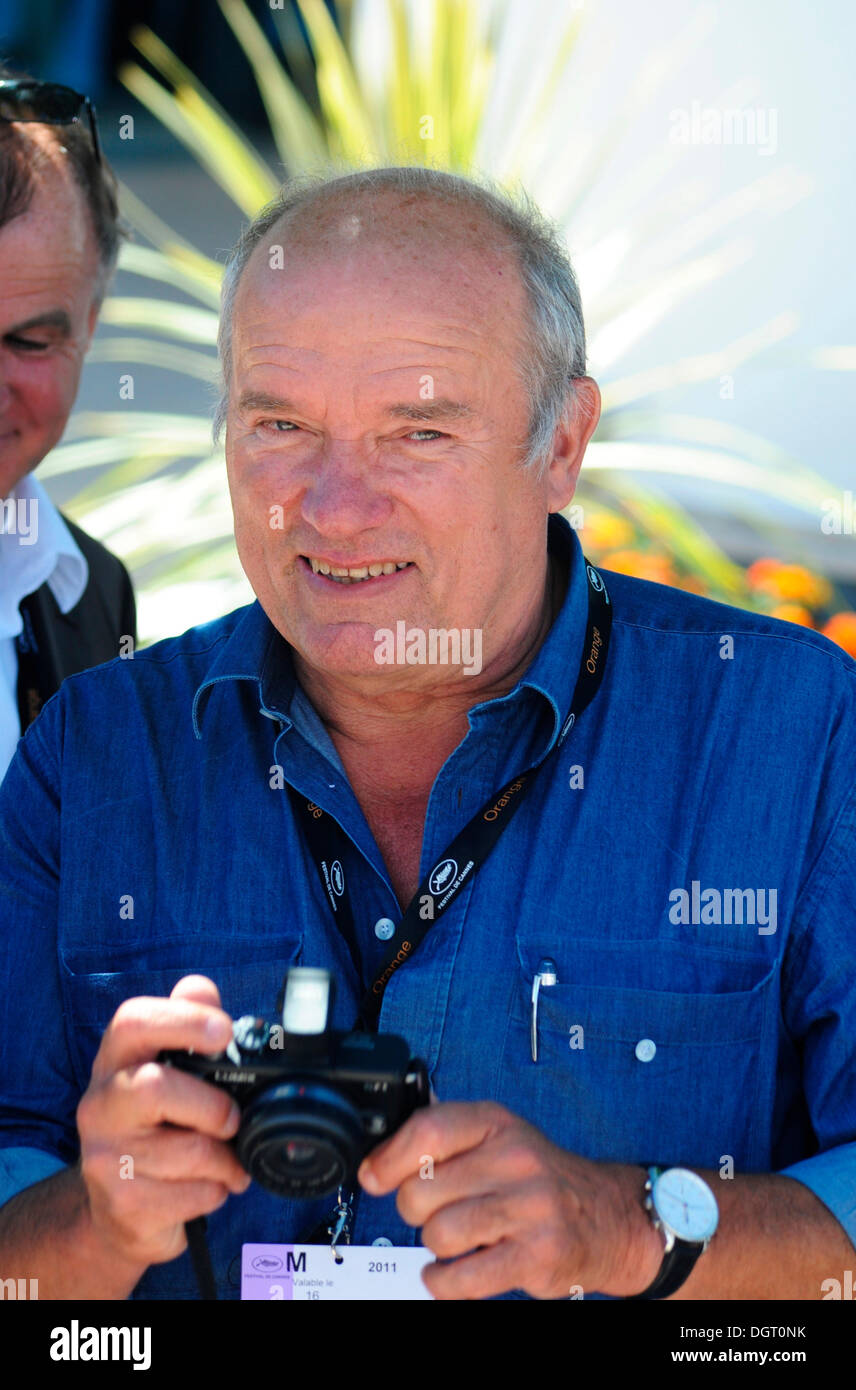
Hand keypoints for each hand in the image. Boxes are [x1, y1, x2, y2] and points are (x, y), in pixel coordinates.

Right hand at [76, 975, 251, 1270]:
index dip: (183, 1019)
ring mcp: (105, 1159)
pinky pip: (195, 1194)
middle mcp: (100, 1106)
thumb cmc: (152, 1127)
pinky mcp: (123, 1206)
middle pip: (155, 1088)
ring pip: (189, 1151)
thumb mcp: (164, 1072)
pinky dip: (218, 1191)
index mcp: (115, 1062)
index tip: (224, 1033)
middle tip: (232, 1119)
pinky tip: (207, 1187)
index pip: (132, 1022)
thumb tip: (201, 988)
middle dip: (212, 1105)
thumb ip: (185, 1028)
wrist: (117, 1211)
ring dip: (227, 1159)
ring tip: (228, 1160)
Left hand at [357, 1100, 661, 1299]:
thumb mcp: (500, 1136)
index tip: (374, 1176)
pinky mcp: (535, 1256)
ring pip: (438, 1234)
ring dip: (435, 1246)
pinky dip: (443, 1282)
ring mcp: (528, 1209)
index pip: (427, 1130)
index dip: (389, 1158)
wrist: (608, 1216)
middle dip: (414, 1210)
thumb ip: (446, 1136)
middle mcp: (515, 1160)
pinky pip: (462, 1278)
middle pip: (421, 1190)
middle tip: (432, 1212)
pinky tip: (451, 1272)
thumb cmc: (542, 1177)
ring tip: (455, 1240)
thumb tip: (381, 1151)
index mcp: (498, 1124)